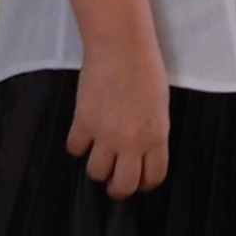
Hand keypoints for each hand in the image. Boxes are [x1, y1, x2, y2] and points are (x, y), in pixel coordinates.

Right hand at [67, 44, 169, 198]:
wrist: (121, 46)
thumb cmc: (145, 69)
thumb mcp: (159, 106)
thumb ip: (152, 132)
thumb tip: (140, 151)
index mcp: (157, 136)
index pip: (153, 177)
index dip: (145, 184)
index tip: (139, 180)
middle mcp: (132, 141)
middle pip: (123, 186)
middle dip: (118, 189)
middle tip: (114, 181)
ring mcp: (106, 134)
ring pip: (96, 172)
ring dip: (97, 167)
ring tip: (97, 154)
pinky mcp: (84, 122)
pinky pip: (75, 148)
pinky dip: (78, 144)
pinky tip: (83, 134)